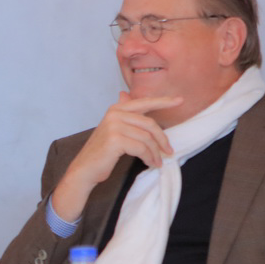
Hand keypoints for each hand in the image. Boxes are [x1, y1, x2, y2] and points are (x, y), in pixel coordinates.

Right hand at [49, 93, 181, 222]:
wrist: (84, 169)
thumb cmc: (101, 152)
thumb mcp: (112, 129)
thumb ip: (122, 113)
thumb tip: (124, 94)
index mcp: (116, 109)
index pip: (144, 102)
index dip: (163, 101)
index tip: (180, 100)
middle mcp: (115, 114)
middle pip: (149, 124)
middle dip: (162, 139)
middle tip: (169, 151)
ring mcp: (114, 126)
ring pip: (147, 138)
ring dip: (155, 153)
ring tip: (157, 162)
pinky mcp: (115, 140)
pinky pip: (141, 148)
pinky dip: (149, 158)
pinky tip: (150, 164)